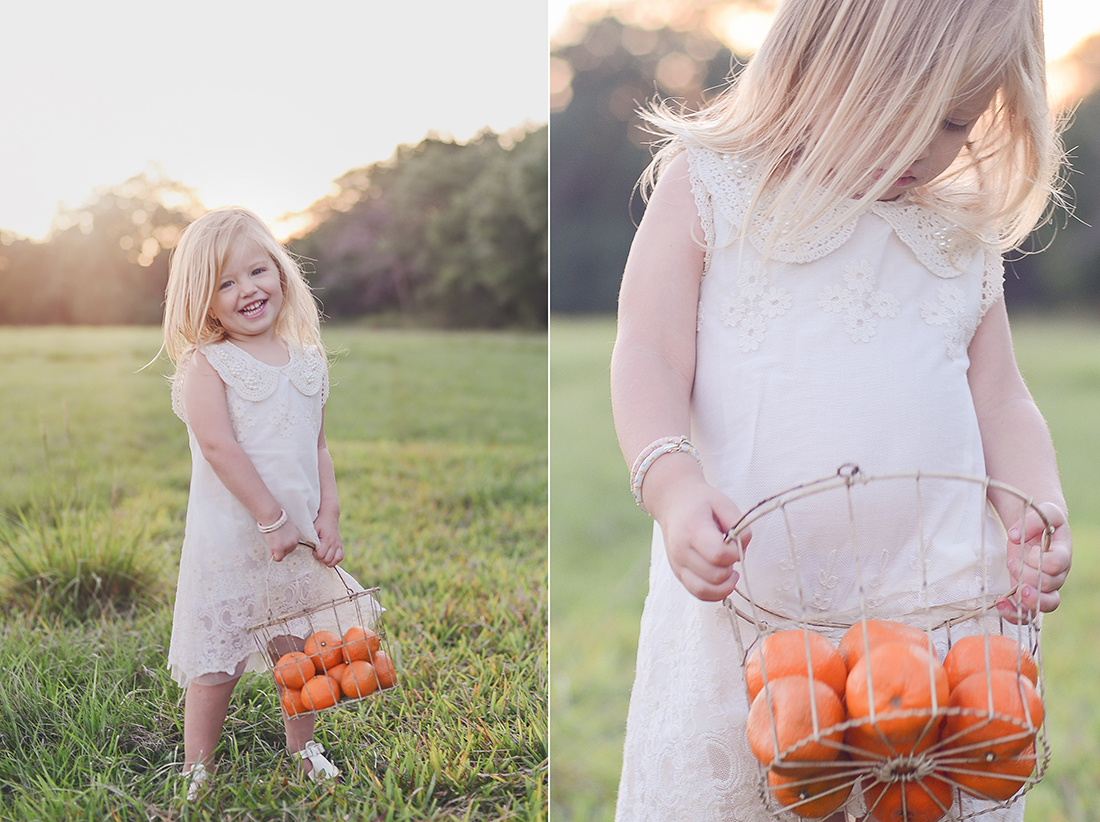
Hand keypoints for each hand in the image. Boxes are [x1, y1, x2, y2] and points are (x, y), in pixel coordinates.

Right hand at [264, 519, 303, 561]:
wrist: (272, 518)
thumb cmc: (276, 522)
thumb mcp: (284, 531)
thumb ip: (284, 540)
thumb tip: (278, 550)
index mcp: (296, 537)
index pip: (291, 546)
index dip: (283, 546)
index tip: (278, 543)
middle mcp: (294, 542)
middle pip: (287, 552)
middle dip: (280, 550)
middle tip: (273, 544)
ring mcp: (288, 546)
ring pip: (282, 555)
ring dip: (277, 552)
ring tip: (272, 543)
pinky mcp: (280, 549)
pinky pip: (278, 558)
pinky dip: (274, 557)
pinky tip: (271, 551)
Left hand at [312, 511, 343, 567]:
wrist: (330, 515)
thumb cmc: (319, 522)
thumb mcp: (313, 529)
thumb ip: (311, 539)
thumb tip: (307, 548)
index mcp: (327, 539)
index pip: (320, 555)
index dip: (315, 554)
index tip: (313, 550)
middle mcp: (334, 543)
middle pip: (327, 559)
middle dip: (320, 558)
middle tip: (317, 553)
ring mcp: (338, 544)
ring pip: (335, 560)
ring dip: (328, 561)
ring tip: (323, 556)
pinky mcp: (340, 545)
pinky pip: (340, 557)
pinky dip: (335, 560)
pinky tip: (329, 557)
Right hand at [652, 475, 748, 601]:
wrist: (673, 502)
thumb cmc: (701, 503)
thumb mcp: (724, 503)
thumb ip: (739, 526)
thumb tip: (742, 552)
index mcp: (693, 530)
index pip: (719, 555)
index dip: (735, 553)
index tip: (736, 544)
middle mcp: (681, 550)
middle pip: (715, 576)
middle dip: (731, 568)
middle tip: (731, 553)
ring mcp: (677, 564)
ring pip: (705, 591)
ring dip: (724, 585)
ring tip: (729, 571)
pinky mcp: (678, 573)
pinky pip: (698, 593)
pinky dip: (714, 593)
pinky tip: (722, 581)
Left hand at [996, 502, 1070, 620]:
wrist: (1035, 531)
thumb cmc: (1040, 522)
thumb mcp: (1042, 511)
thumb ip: (1033, 520)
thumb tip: (1016, 536)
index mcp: (1062, 554)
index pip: (1057, 564)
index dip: (1040, 560)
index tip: (1026, 550)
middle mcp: (1056, 574)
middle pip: (1049, 585)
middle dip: (1027, 575)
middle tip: (1012, 561)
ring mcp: (1043, 586)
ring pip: (1045, 604)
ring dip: (1028, 601)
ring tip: (1015, 591)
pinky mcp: (1028, 593)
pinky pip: (1028, 612)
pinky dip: (1015, 612)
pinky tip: (1001, 603)